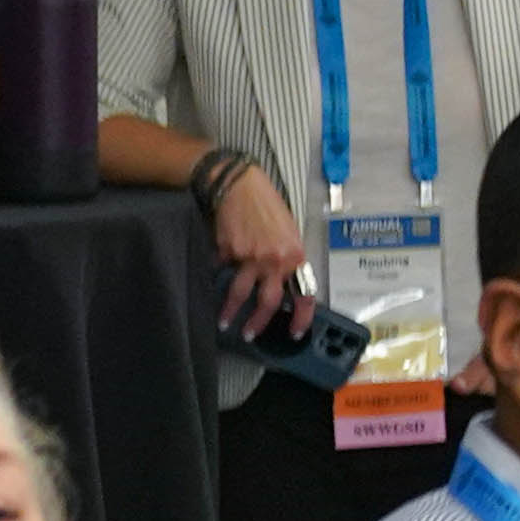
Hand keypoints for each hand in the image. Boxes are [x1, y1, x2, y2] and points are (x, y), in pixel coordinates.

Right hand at [205, 166, 315, 336]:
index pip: (303, 295)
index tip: (295, 331)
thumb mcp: (289, 232)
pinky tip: (216, 267)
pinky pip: (223, 270)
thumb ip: (288, 257)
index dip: (301, 317)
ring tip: (224, 321)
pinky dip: (220, 271)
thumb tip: (284, 280)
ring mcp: (248, 258)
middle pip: (268, 302)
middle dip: (258, 323)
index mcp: (295, 256)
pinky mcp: (226, 253)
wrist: (240, 185)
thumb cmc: (268, 204)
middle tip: (250, 335)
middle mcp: (273, 261)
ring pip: (239, 293)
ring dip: (230, 310)